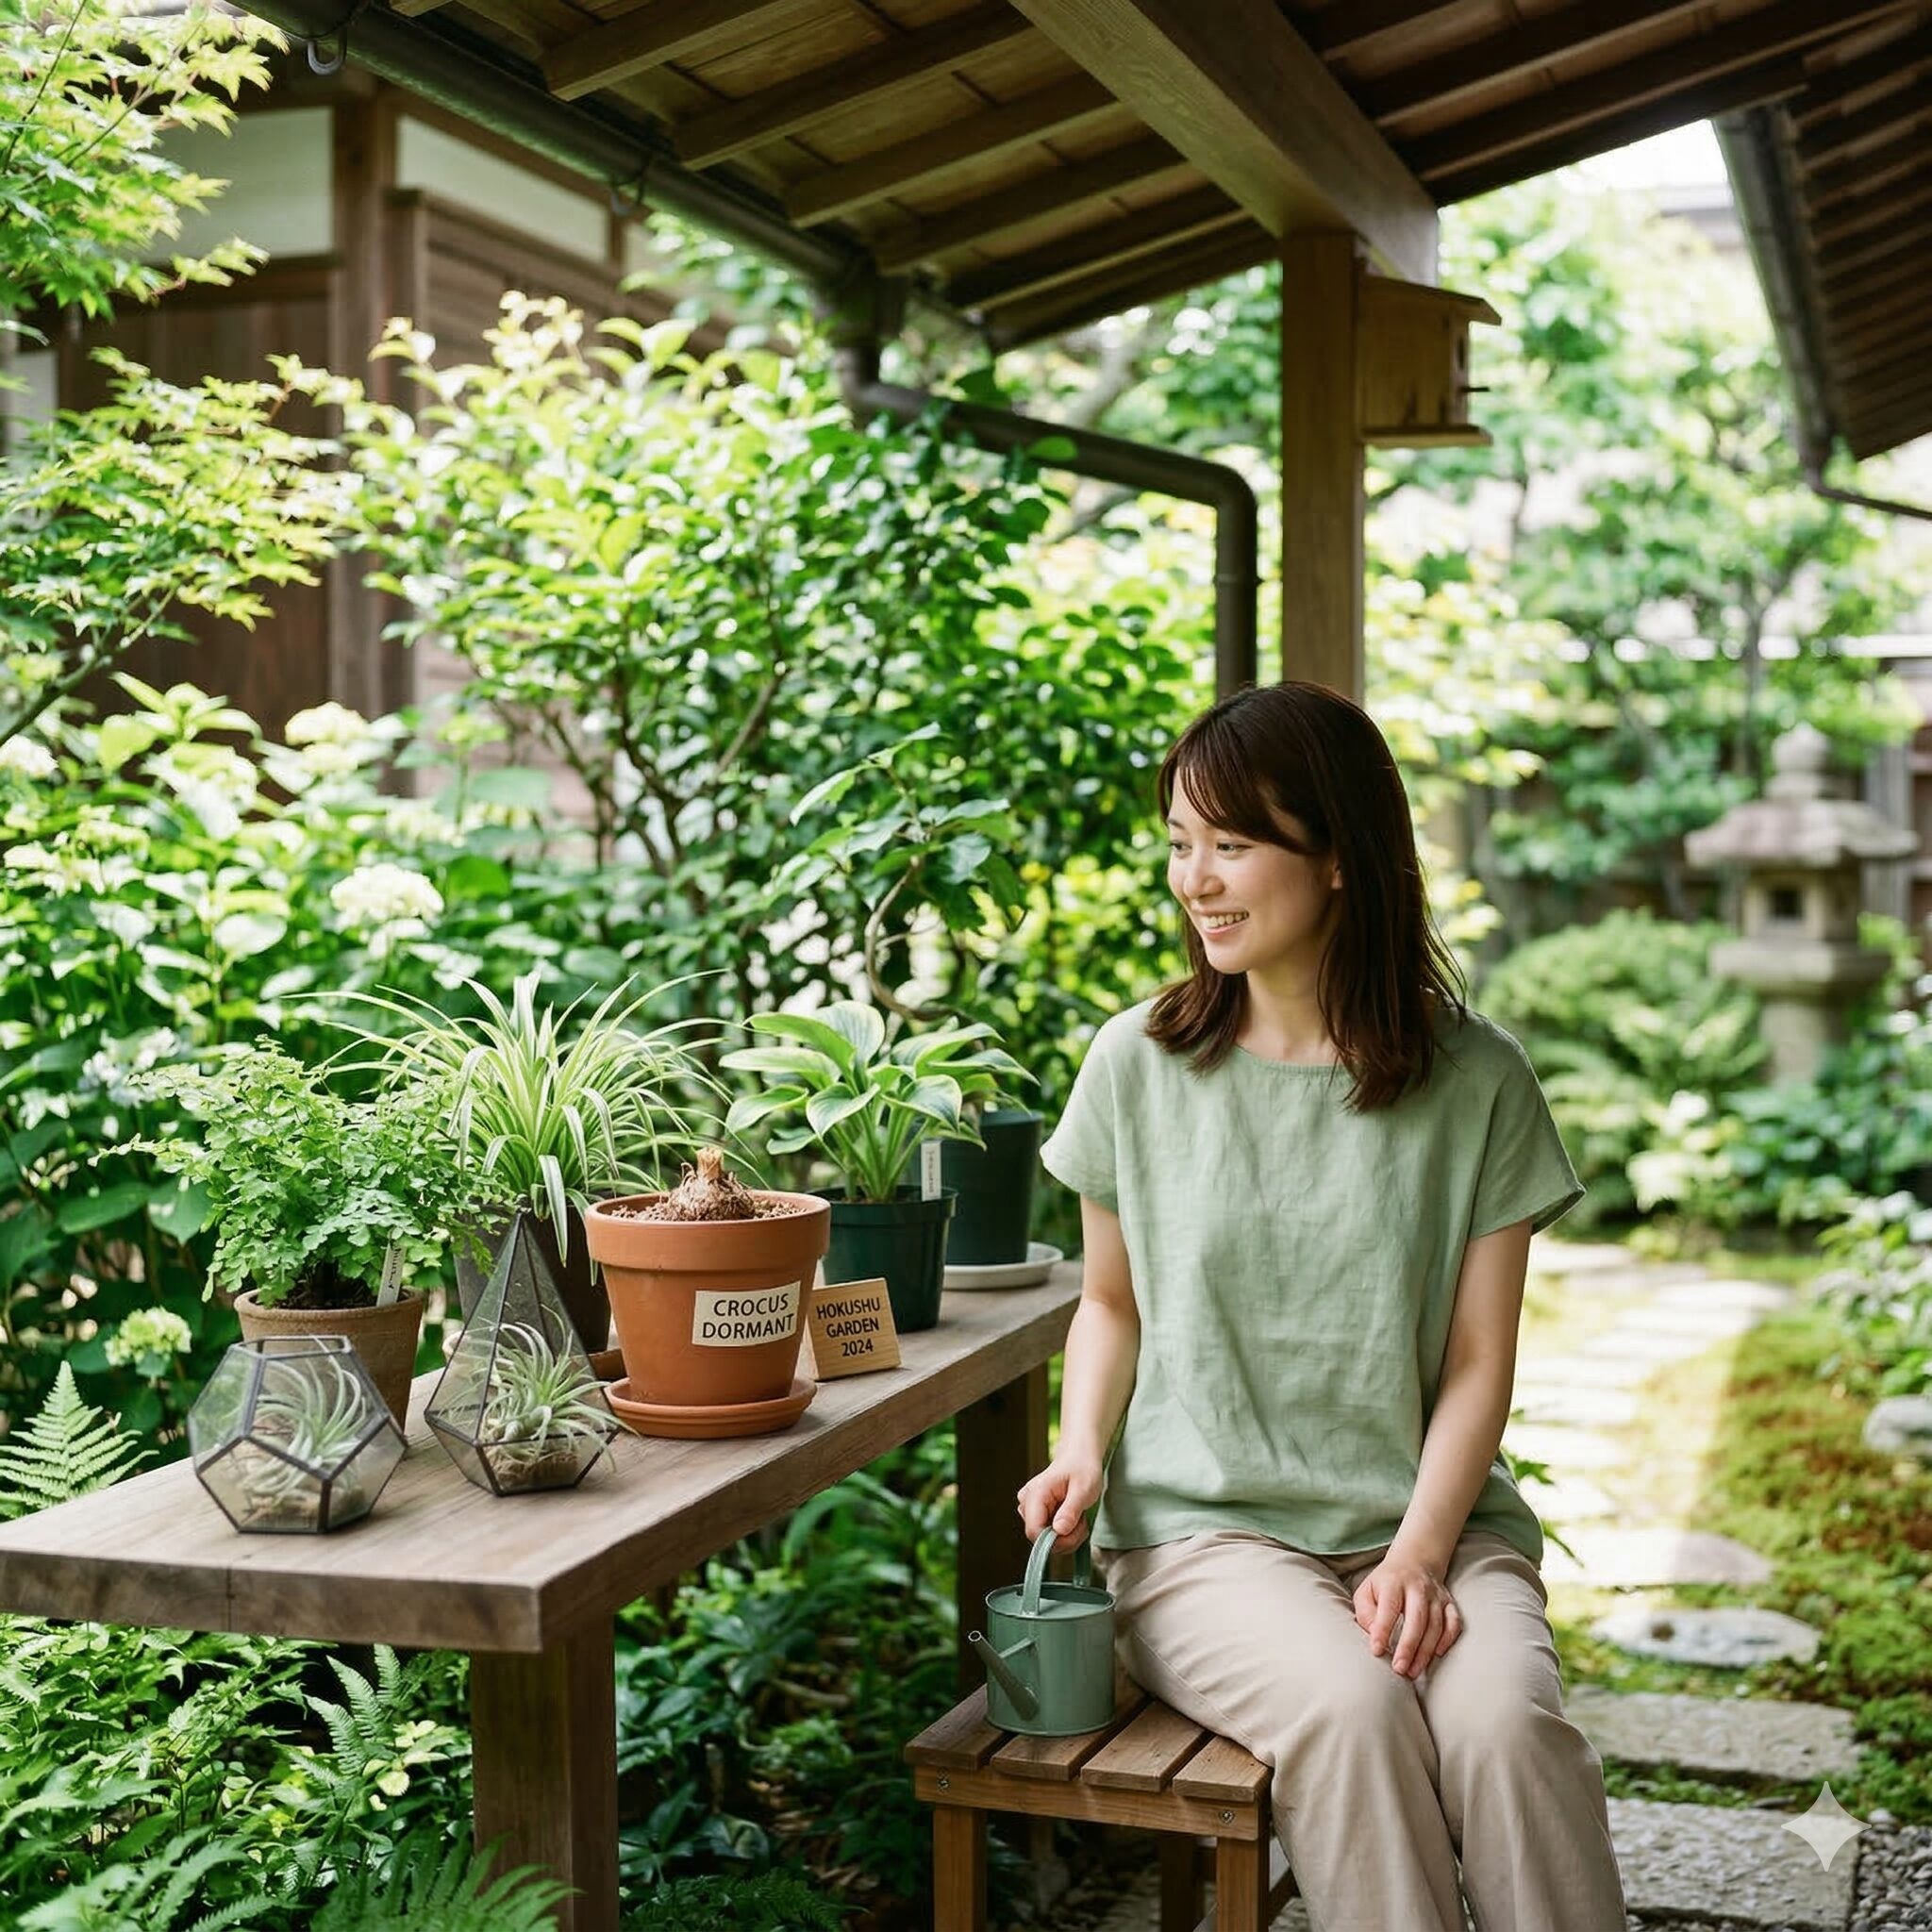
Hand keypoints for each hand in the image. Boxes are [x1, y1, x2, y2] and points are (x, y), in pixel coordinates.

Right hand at [1017, 1453, 1102, 1552]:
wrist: (1079, 1457)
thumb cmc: (1082, 1468)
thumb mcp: (1083, 1489)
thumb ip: (1070, 1510)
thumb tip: (1059, 1530)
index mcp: (1036, 1494)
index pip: (1034, 1531)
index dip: (1055, 1541)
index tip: (1075, 1533)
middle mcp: (1027, 1502)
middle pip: (1039, 1538)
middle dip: (1065, 1538)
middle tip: (1082, 1524)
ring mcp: (1030, 1509)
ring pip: (1044, 1540)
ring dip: (1066, 1537)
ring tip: (1079, 1519)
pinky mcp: (1036, 1514)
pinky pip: (1047, 1535)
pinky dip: (1064, 1534)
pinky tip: (1072, 1520)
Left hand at [1352, 1549, 1460, 1678]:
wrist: (1415, 1560)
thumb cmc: (1386, 1583)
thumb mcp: (1367, 1590)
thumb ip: (1365, 1612)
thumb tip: (1373, 1635)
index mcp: (1393, 1582)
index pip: (1388, 1608)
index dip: (1383, 1630)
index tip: (1377, 1651)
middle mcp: (1417, 1587)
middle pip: (1417, 1618)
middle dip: (1408, 1646)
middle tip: (1399, 1669)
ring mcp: (1436, 1595)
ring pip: (1435, 1625)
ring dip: (1425, 1651)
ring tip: (1413, 1671)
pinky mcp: (1449, 1603)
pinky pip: (1454, 1623)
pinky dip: (1448, 1639)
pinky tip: (1437, 1654)